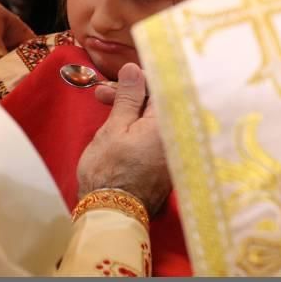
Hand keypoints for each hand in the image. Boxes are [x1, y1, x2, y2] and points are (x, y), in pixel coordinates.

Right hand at [77, 63, 170, 214]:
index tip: (120, 75)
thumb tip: (133, 68)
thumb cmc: (109, 169)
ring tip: (102, 105)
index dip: (141, 76)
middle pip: (160, 102)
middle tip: (101, 93)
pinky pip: (156, 133)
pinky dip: (139, 124)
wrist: (111, 213)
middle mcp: (179, 135)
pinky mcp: (167, 162)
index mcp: (169, 123)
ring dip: (132, 108)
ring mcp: (175, 150)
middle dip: (132, 93)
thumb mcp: (115, 127)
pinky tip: (119, 122)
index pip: (164, 86)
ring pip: (155, 117)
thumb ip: (128, 96)